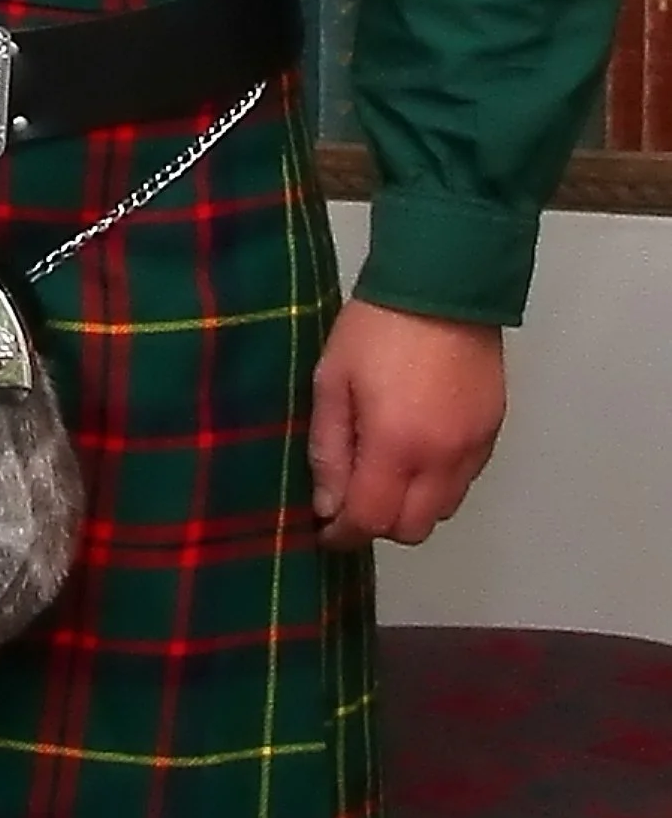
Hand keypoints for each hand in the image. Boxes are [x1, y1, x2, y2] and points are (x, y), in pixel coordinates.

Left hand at [307, 298, 505, 550]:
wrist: (443, 284)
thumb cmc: (375, 329)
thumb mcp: (332, 380)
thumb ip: (329, 449)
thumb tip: (328, 505)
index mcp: (398, 446)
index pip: (372, 520)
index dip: (344, 534)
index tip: (324, 531)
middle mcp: (443, 458)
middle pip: (414, 529)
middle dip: (379, 524)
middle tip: (353, 497)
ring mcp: (475, 447)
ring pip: (443, 510)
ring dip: (411, 505)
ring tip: (384, 471)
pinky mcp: (493, 431)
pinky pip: (464, 481)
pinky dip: (438, 482)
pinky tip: (416, 450)